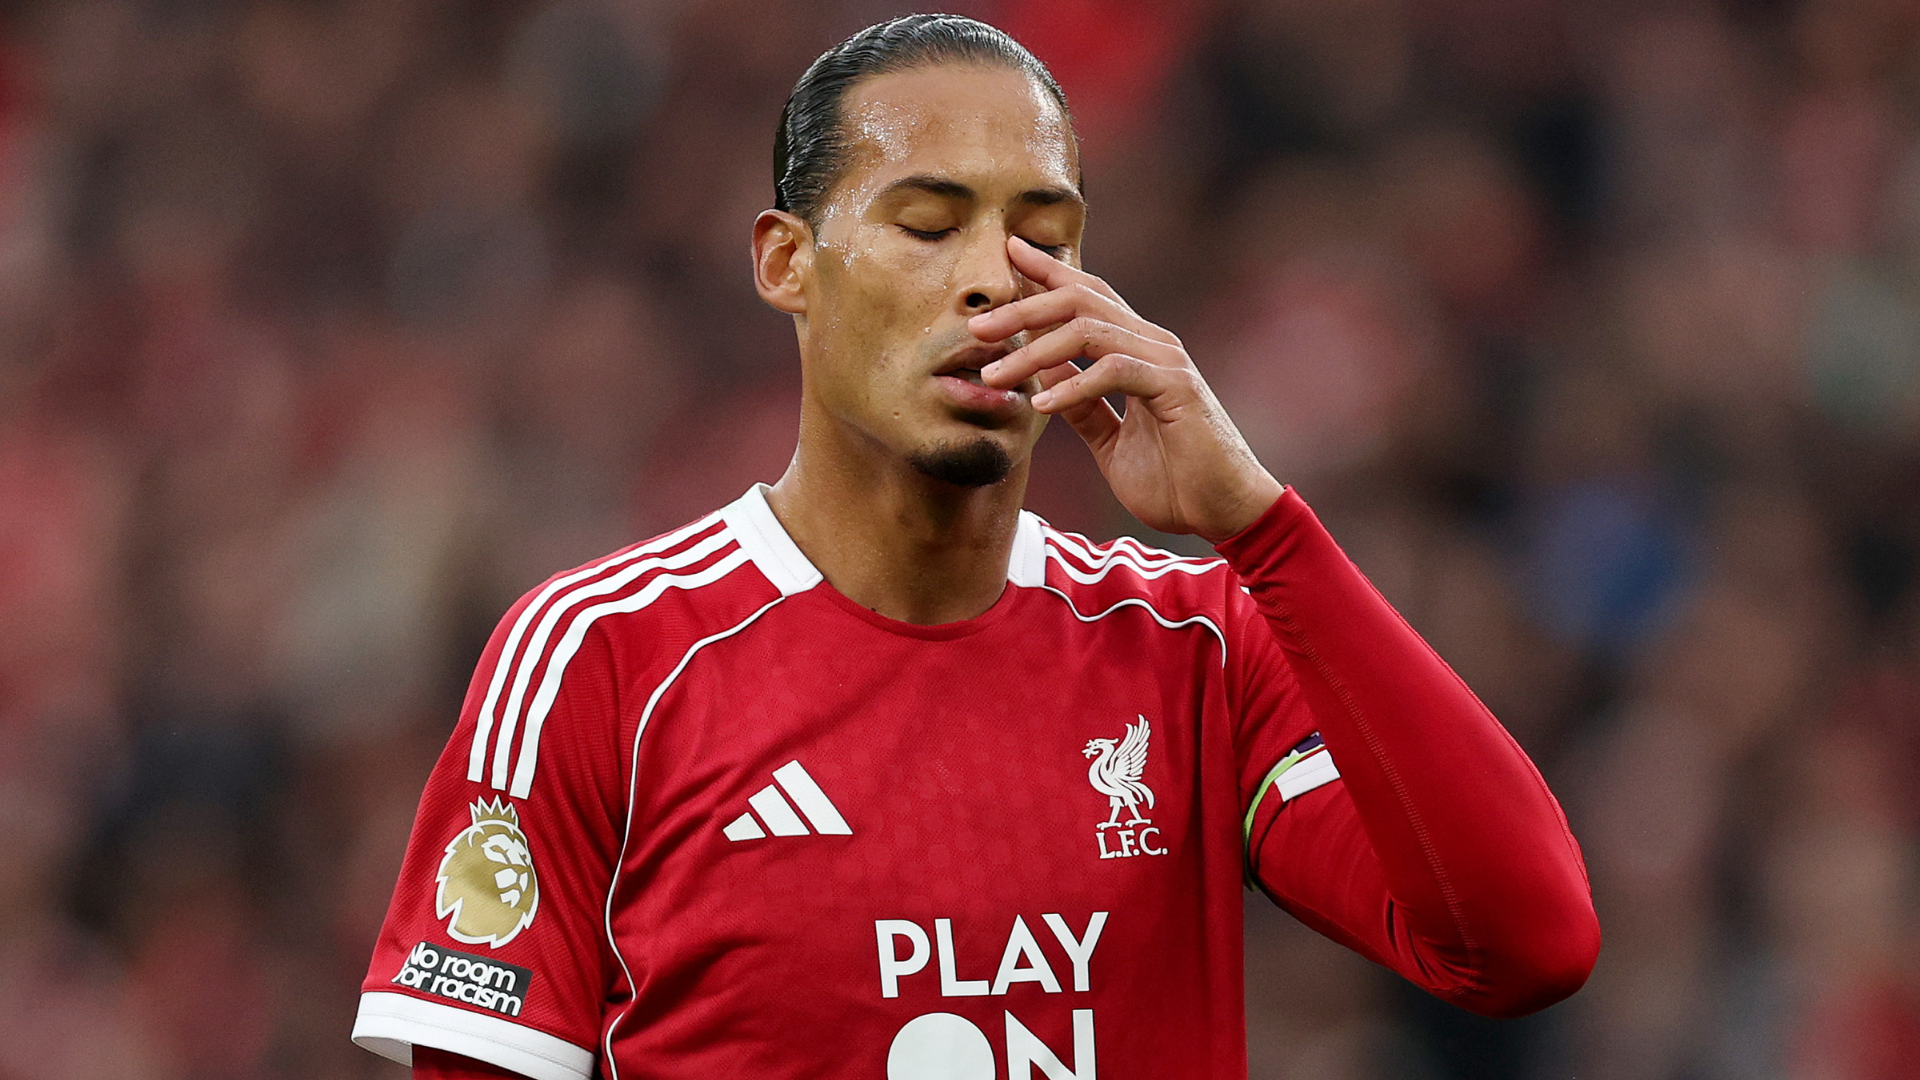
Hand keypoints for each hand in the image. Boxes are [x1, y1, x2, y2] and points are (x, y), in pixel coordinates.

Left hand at [972, 237, 1282, 541]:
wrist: (1227, 512)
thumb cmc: (1176, 480)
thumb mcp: (1110, 441)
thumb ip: (1082, 406)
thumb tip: (1043, 375)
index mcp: (1138, 349)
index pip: (1087, 296)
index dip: (1046, 272)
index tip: (1006, 254)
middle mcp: (1153, 344)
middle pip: (1081, 300)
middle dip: (1024, 306)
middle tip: (977, 326)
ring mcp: (1167, 362)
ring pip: (1090, 330)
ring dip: (1035, 349)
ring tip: (995, 374)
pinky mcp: (1176, 389)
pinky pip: (1114, 370)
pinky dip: (1074, 384)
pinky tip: (1041, 403)